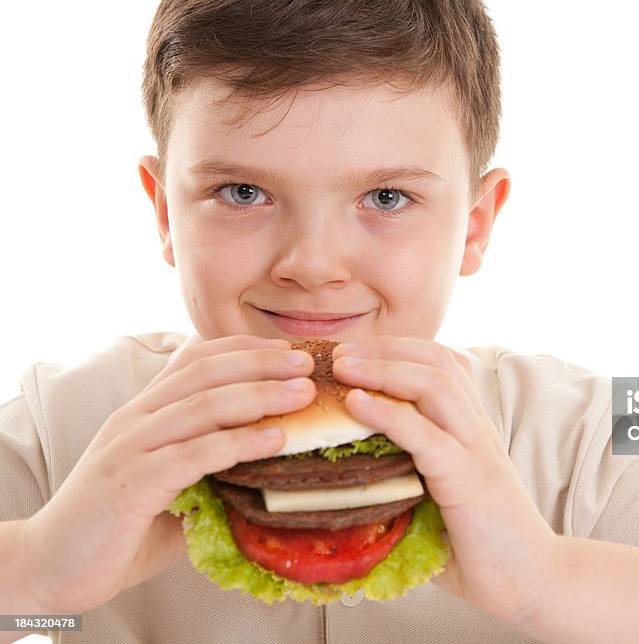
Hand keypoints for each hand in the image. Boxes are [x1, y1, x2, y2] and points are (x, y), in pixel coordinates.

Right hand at [21, 335, 314, 612]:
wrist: (52, 566)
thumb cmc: (121, 527)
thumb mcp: (173, 486)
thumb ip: (212, 468)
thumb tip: (275, 462)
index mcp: (145, 413)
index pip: (196, 360)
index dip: (245, 349)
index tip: (290, 348)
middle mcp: (136, 419)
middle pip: (205, 372)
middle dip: (262, 362)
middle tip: (308, 362)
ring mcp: (131, 448)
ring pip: (202, 405)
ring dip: (259, 394)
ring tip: (303, 393)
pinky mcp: (131, 483)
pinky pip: (192, 454)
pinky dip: (237, 442)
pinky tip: (274, 438)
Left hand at [332, 336, 558, 623]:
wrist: (534, 581)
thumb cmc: (484, 550)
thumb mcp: (442, 504)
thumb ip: (408, 485)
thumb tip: (352, 487)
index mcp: (472, 431)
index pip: (444, 366)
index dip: (400, 350)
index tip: (356, 354)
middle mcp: (477, 431)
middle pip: (437, 362)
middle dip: (384, 348)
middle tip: (339, 352)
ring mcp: (476, 451)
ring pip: (434, 384)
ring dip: (383, 368)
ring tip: (343, 366)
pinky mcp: (468, 480)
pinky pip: (426, 435)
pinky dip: (388, 413)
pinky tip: (357, 404)